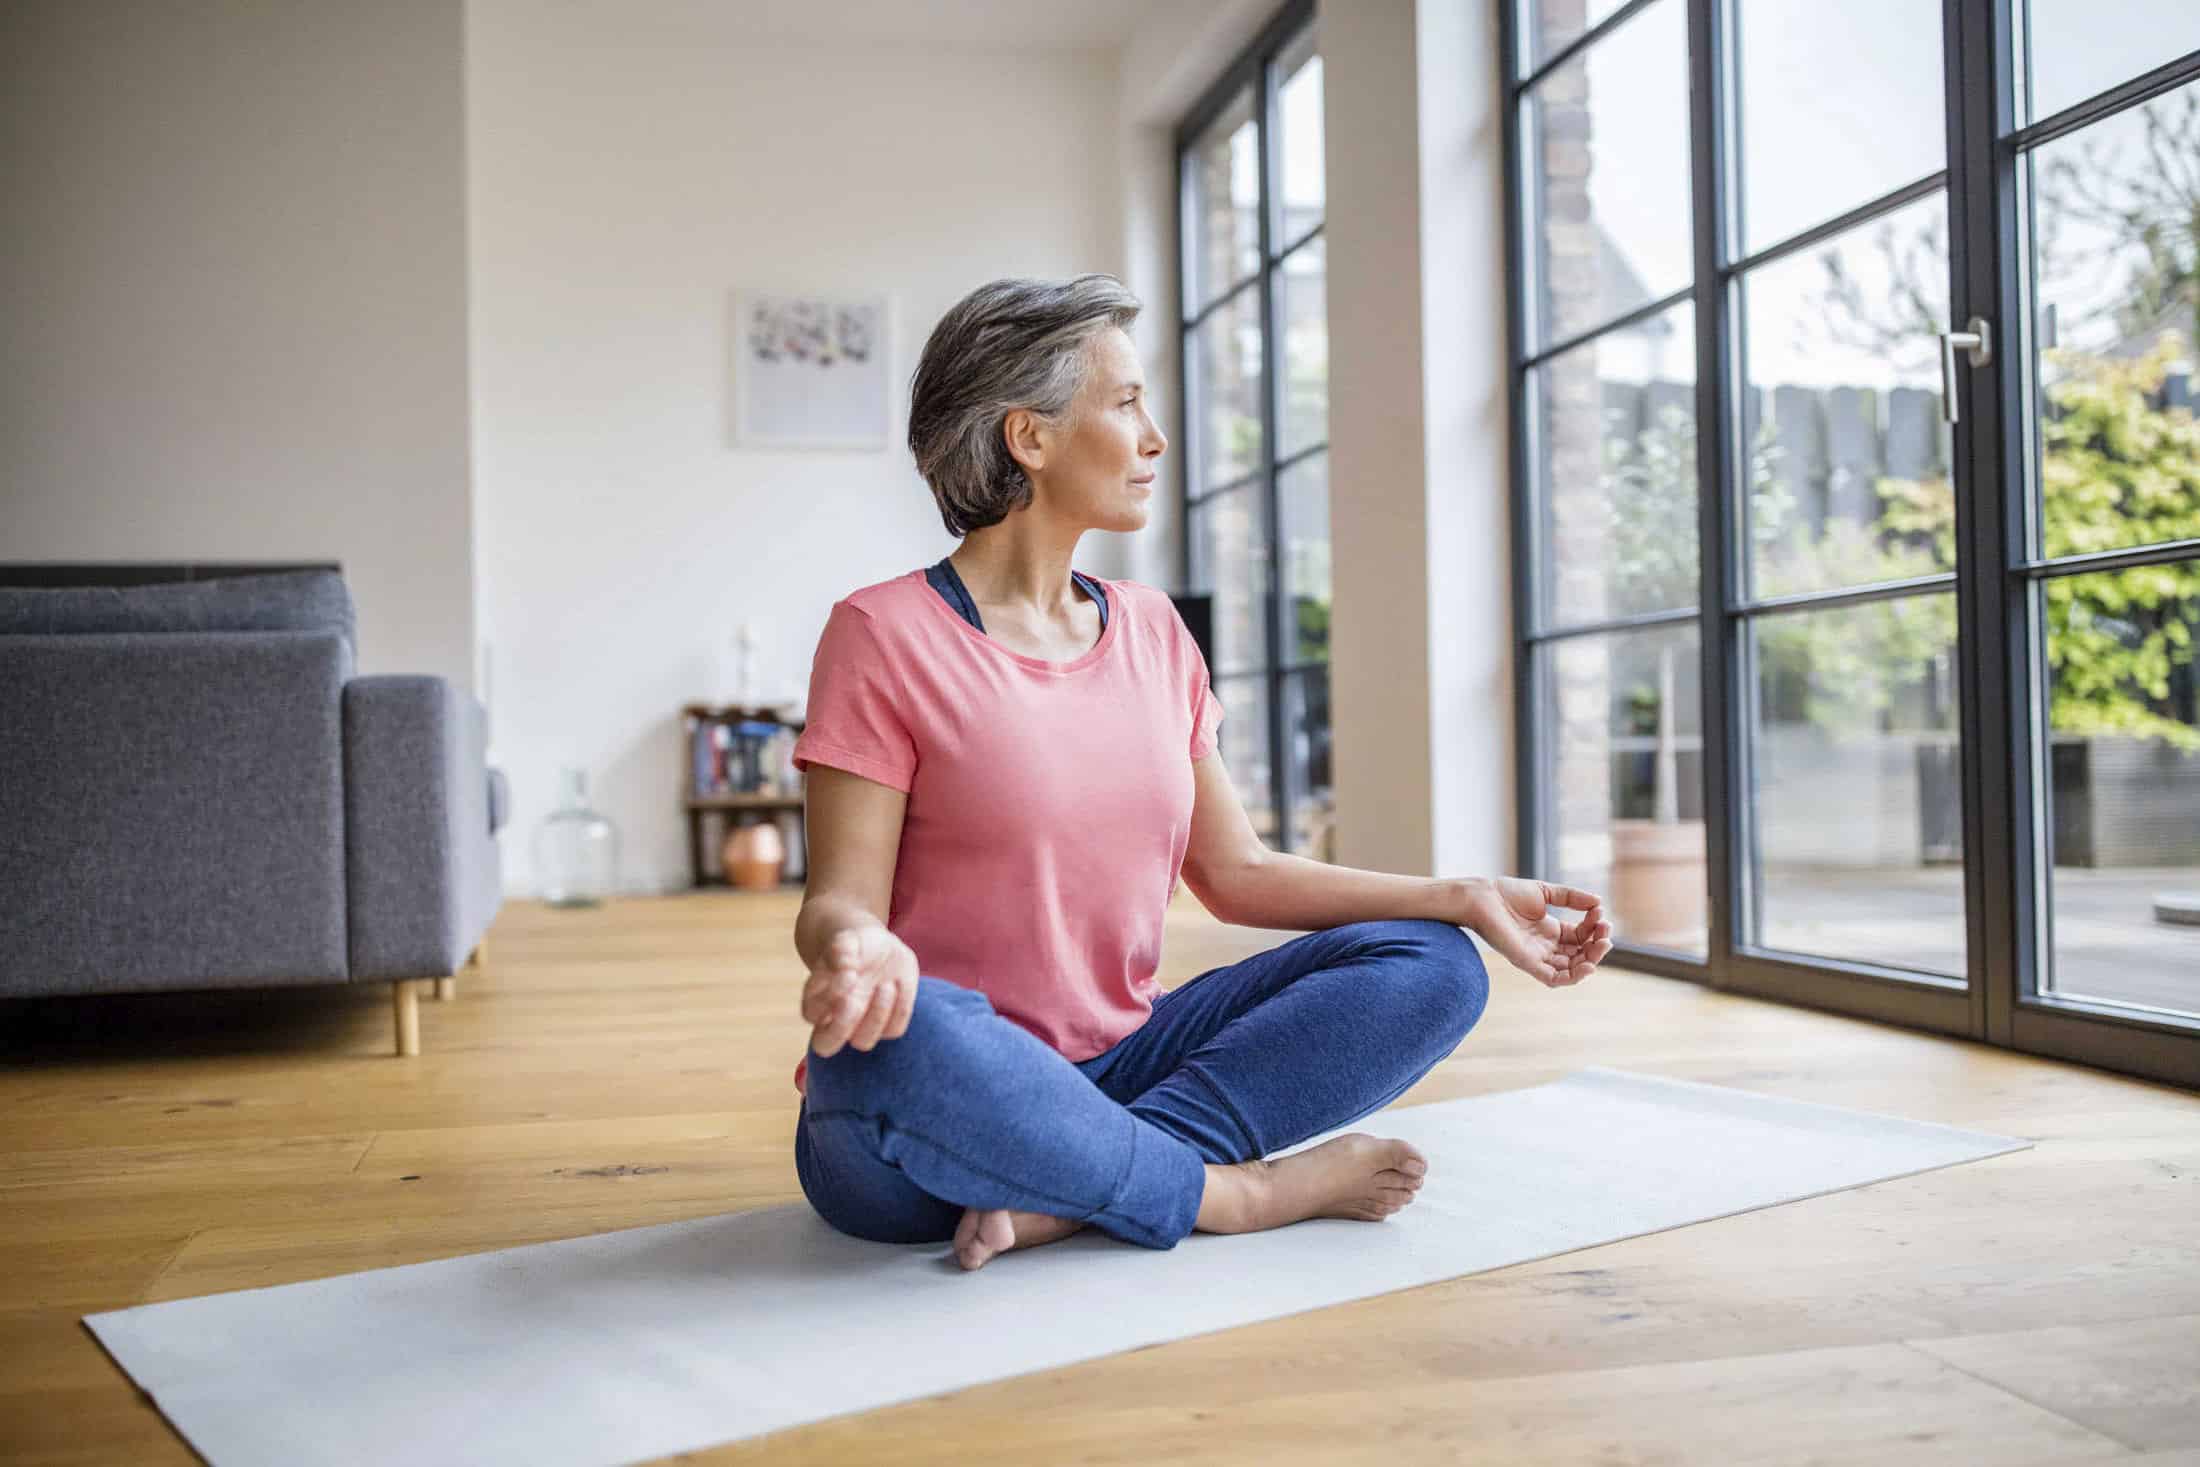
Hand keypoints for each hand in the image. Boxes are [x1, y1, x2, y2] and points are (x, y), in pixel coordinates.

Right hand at [801, 923, 919, 1056]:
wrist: (880, 948)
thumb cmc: (856, 946)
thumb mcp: (849, 939)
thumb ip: (841, 949)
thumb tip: (843, 964)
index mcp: (818, 997)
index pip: (811, 1013)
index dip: (826, 999)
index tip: (847, 974)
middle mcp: (836, 1018)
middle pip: (825, 1045)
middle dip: (841, 1026)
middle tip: (854, 999)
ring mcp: (861, 1025)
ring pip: (863, 1041)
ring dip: (875, 1015)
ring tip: (885, 985)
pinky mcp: (888, 1026)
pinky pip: (894, 1030)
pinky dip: (899, 1007)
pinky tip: (899, 983)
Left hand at [1456, 876, 1612, 987]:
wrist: (1483, 898)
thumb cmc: (1508, 893)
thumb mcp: (1546, 892)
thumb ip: (1571, 897)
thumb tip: (1598, 902)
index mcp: (1551, 931)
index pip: (1581, 936)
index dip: (1594, 927)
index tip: (1599, 912)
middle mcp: (1547, 946)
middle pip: (1580, 954)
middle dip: (1597, 945)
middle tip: (1605, 931)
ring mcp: (1538, 956)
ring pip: (1572, 969)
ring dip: (1591, 960)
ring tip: (1602, 944)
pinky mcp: (1528, 963)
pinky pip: (1553, 979)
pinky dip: (1573, 977)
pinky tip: (1589, 965)